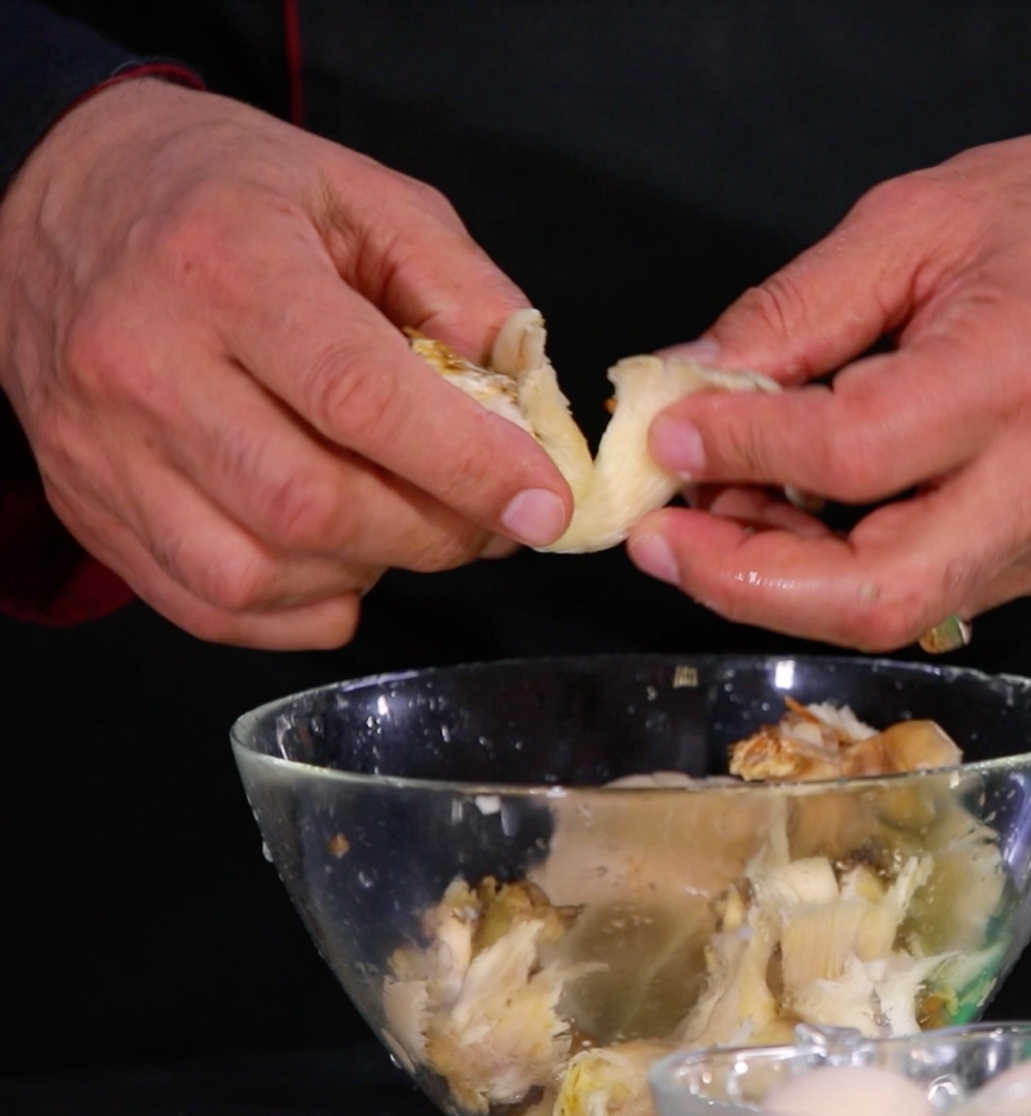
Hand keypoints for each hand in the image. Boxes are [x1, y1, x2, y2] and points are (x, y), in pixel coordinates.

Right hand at [0, 79, 570, 647]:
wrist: (67, 204)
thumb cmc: (227, 194)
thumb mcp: (357, 192)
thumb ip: (456, 282)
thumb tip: (527, 396)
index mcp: (225, 265)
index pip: (357, 395)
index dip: (466, 465)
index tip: (542, 504)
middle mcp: (146, 364)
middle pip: (310, 503)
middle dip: (433, 533)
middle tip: (488, 519)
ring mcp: (105, 448)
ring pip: (257, 572)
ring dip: (369, 570)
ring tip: (406, 522)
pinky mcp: (92, 505)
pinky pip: (210, 606)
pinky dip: (301, 609)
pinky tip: (340, 561)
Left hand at [628, 115, 1030, 649]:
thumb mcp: (924, 222)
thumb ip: (798, 310)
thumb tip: (694, 381)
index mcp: (1019, 372)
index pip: (851, 452)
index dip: (741, 451)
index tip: (669, 431)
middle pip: (873, 592)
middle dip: (739, 578)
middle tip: (660, 539)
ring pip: (887, 608)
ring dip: (772, 576)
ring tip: (709, 511)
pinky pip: (916, 589)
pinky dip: (826, 567)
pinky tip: (781, 516)